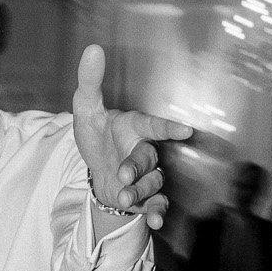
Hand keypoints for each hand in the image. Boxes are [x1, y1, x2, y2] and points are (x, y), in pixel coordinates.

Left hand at [71, 43, 188, 230]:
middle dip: (138, 167)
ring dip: (140, 191)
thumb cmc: (96, 135)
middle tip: (124, 174)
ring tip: (123, 196)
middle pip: (149, 158)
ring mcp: (147, 174)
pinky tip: (155, 222)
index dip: (169, 127)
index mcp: (135, 127)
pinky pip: (157, 204)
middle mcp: (145, 150)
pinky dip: (157, 213)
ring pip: (153, 182)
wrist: (96, 168)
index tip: (185, 129)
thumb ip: (90, 81)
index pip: (154, 125)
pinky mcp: (145, 197)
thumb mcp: (86, 108)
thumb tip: (92, 48)